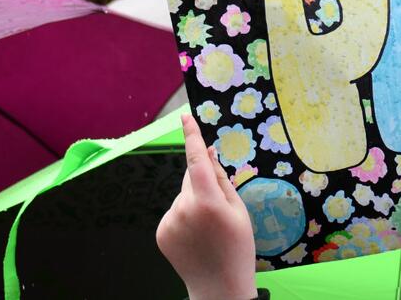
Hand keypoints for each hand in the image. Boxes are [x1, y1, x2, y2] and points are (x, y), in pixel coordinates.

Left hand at [156, 114, 257, 299]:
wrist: (219, 288)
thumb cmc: (237, 247)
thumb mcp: (239, 210)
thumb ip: (222, 178)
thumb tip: (208, 153)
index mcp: (207, 201)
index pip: (196, 160)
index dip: (191, 136)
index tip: (185, 117)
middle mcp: (183, 208)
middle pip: (191, 179)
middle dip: (203, 184)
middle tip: (218, 211)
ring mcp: (169, 221)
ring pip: (183, 196)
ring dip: (193, 202)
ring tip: (208, 229)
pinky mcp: (161, 232)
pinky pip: (174, 211)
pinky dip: (184, 217)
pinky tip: (196, 236)